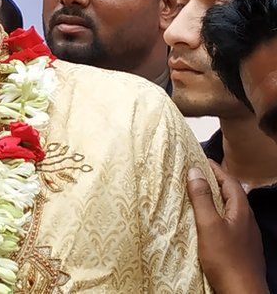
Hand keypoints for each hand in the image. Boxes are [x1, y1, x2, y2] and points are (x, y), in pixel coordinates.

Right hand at [187, 162, 267, 293]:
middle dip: (214, 182)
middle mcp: (247, 219)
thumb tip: (195, 171)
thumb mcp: (209, 225)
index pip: (229, 181)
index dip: (215, 169)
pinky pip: (228, 222)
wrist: (242, 291)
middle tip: (195, 175)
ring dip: (214, 199)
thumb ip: (202, 198)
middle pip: (231, 194)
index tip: (199, 159)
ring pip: (230, 209)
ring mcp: (246, 234)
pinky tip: (206, 222)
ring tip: (196, 195)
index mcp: (241, 210)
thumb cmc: (225, 258)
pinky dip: (216, 214)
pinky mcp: (241, 246)